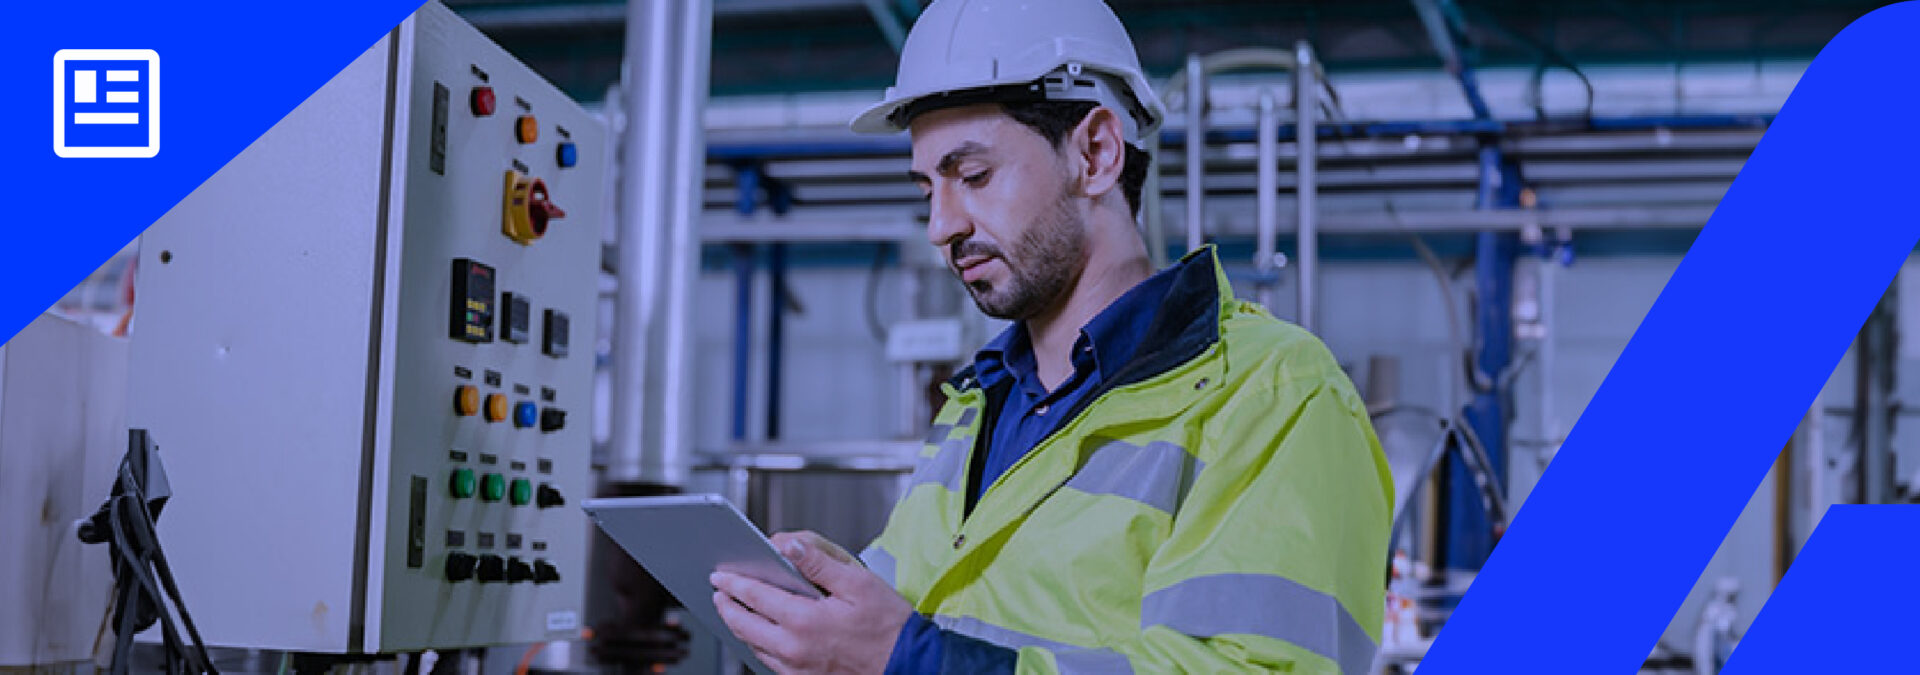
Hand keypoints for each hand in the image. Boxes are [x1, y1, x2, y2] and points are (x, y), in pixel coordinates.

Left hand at [711, 531, 913, 673]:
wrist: (907, 666)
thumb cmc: (888, 626)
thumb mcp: (858, 583)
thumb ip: (819, 563)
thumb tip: (789, 545)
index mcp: (804, 620)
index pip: (755, 596)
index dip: (733, 583)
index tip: (720, 575)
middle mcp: (794, 648)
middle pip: (744, 625)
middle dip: (727, 605)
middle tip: (719, 591)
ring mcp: (797, 669)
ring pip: (753, 646)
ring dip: (739, 626)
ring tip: (733, 610)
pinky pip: (769, 663)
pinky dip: (757, 645)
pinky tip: (760, 635)